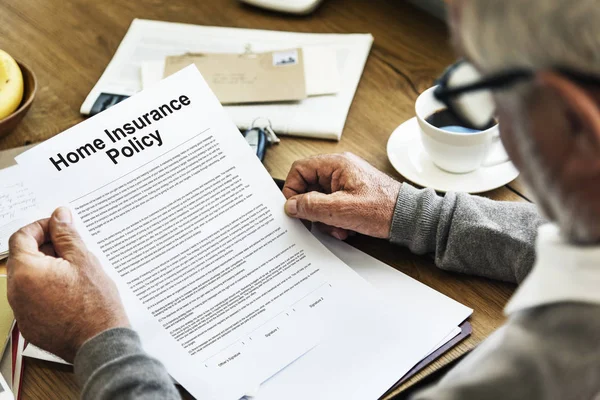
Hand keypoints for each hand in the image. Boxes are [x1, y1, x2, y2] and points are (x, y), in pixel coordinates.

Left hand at [7, 207, 128, 361]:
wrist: (100, 343)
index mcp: (27, 272)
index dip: (41, 227)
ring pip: (29, 278)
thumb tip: (59, 216)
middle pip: (24, 258)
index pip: (21, 237)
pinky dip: (48, 289)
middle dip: (46, 248)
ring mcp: (21, 311)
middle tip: (72, 249)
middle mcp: (16, 292)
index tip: (59, 228)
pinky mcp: (30, 324)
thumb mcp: (84, 260)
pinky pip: (33, 298)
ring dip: (48, 269)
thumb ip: (67, 235)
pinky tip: (71, 291)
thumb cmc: (95, 305)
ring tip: (76, 272)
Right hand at [283, 153, 400, 239]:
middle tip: (318, 223)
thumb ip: (312, 206)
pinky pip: (332, 205)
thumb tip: (291, 205)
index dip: (292, 190)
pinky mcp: (351, 194)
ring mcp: (346, 182)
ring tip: (338, 228)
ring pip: (320, 199)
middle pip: (309, 187)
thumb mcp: (341, 210)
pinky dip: (335, 219)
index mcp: (336, 164)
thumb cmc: (383, 208)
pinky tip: (346, 228)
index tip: (294, 209)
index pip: (299, 169)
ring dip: (325, 218)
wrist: (408, 218)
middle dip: (312, 210)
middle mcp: (340, 169)